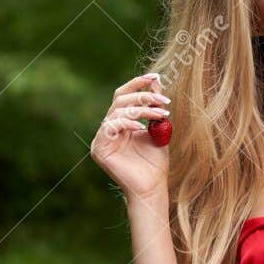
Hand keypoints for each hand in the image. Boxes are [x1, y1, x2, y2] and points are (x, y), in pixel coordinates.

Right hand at [91, 73, 170, 199]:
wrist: (152, 187)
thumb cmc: (155, 163)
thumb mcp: (158, 129)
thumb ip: (154, 107)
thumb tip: (156, 80)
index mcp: (119, 123)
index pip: (123, 96)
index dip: (137, 83)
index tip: (155, 76)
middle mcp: (108, 129)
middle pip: (119, 100)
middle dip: (143, 97)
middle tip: (164, 101)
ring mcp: (101, 139)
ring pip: (117, 111)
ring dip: (141, 109)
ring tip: (160, 114)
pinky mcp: (99, 149)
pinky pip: (110, 127)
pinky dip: (127, 123)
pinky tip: (142, 128)